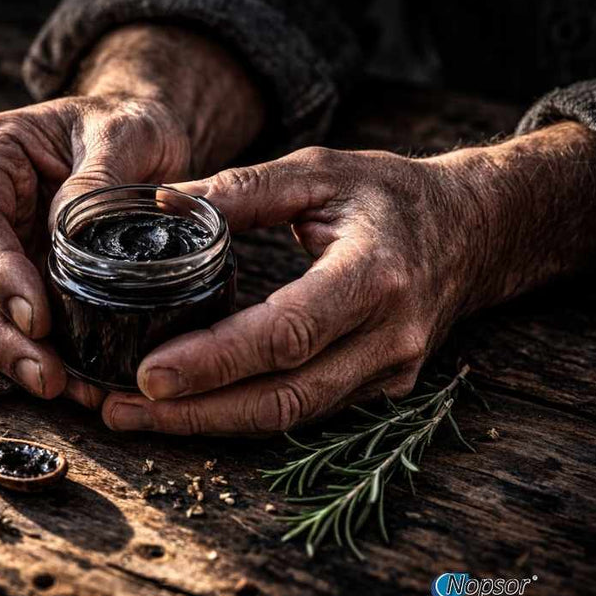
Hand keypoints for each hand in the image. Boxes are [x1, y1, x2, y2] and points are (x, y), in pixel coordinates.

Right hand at [0, 24, 262, 400]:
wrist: (138, 142)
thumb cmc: (127, 126)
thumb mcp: (126, 133)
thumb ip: (98, 176)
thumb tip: (68, 225)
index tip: (34, 318)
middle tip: (45, 375)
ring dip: (11, 354)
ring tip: (59, 388)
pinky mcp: (8, 277)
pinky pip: (4, 322)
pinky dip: (31, 355)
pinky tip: (69, 383)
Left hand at [102, 122, 595, 433]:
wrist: (474, 231)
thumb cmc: (393, 194)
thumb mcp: (322, 171)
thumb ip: (244, 188)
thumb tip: (163, 202)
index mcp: (374, 277)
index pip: (284, 334)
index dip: (214, 361)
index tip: (147, 375)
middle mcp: (386, 338)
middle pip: (281, 397)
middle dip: (195, 412)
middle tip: (121, 409)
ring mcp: (388, 373)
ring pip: (289, 418)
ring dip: (210, 423)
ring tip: (139, 415)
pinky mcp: (381, 389)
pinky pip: (303, 413)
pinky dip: (243, 416)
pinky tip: (191, 409)